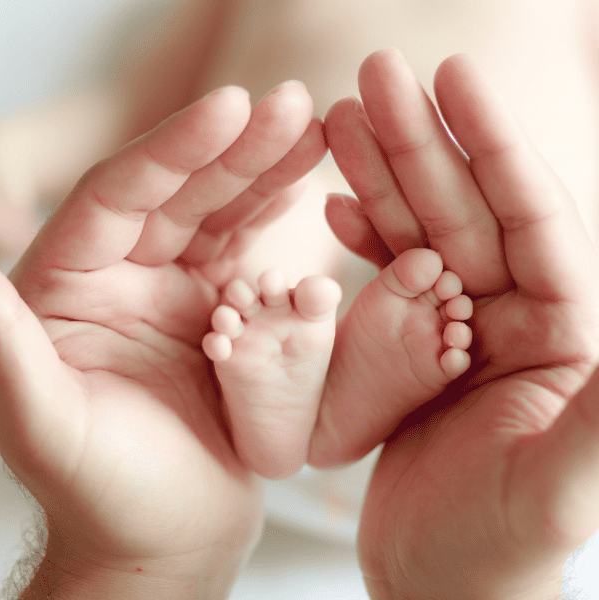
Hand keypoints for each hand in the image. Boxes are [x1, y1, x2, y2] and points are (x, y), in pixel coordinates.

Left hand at [0, 81, 324, 598]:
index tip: (233, 106)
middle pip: (180, 195)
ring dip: (265, 171)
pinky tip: (301, 185)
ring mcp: (172, 292)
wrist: (168, 536)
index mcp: (65, 290)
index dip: (176, 149)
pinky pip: (247, 253)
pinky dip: (273, 217)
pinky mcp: (218, 313)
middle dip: (237, 148)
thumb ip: (6, 351)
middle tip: (295, 104)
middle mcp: (118, 279)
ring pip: (220, 215)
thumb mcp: (47, 426)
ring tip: (313, 129)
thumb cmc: (109, 496)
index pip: (121, 196)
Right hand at [323, 49, 598, 598]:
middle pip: (463, 211)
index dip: (490, 144)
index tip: (451, 76)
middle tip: (371, 77)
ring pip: (417, 235)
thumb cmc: (494, 554)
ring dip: (379, 178)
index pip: (529, 216)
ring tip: (336, 124)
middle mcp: (513, 320)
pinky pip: (386, 278)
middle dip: (418, 141)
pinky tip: (334, 205)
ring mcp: (458, 330)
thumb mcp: (559, 488)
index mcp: (561, 333)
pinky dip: (362, 239)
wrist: (435, 588)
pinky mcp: (412, 350)